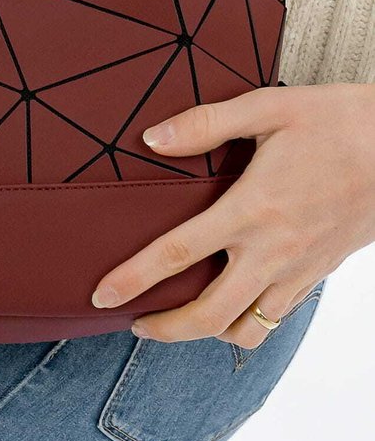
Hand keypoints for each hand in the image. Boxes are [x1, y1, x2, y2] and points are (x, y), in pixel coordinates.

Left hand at [91, 82, 374, 347]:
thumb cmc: (337, 120)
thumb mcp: (268, 107)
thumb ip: (205, 124)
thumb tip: (152, 139)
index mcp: (252, 208)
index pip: (179, 253)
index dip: (134, 279)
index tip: (102, 297)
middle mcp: (273, 250)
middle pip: (209, 315)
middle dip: (165, 330)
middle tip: (135, 324)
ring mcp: (299, 269)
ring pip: (247, 330)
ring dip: (207, 333)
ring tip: (180, 319)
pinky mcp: (319, 274)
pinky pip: (276, 318)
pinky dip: (247, 323)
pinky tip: (230, 303)